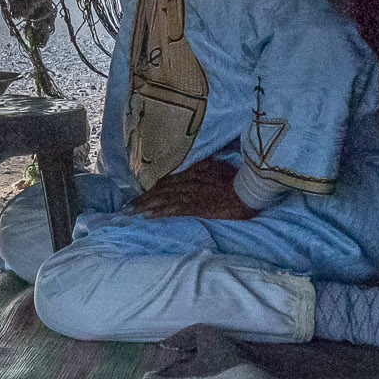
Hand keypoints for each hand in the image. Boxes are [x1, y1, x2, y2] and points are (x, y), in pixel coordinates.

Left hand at [130, 159, 256, 220]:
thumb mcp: (220, 166)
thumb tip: (199, 161)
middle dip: (143, 199)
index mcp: (193, 171)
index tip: (140, 194)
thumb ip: (206, 164)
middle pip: (161, 190)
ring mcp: (192, 193)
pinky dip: (160, 212)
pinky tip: (148, 216)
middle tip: (127, 207)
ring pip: (163, 199)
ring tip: (130, 212)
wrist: (251, 188)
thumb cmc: (238, 178)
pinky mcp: (198, 206)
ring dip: (145, 206)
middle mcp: (189, 181)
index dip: (153, 188)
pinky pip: (175, 209)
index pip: (168, 181)